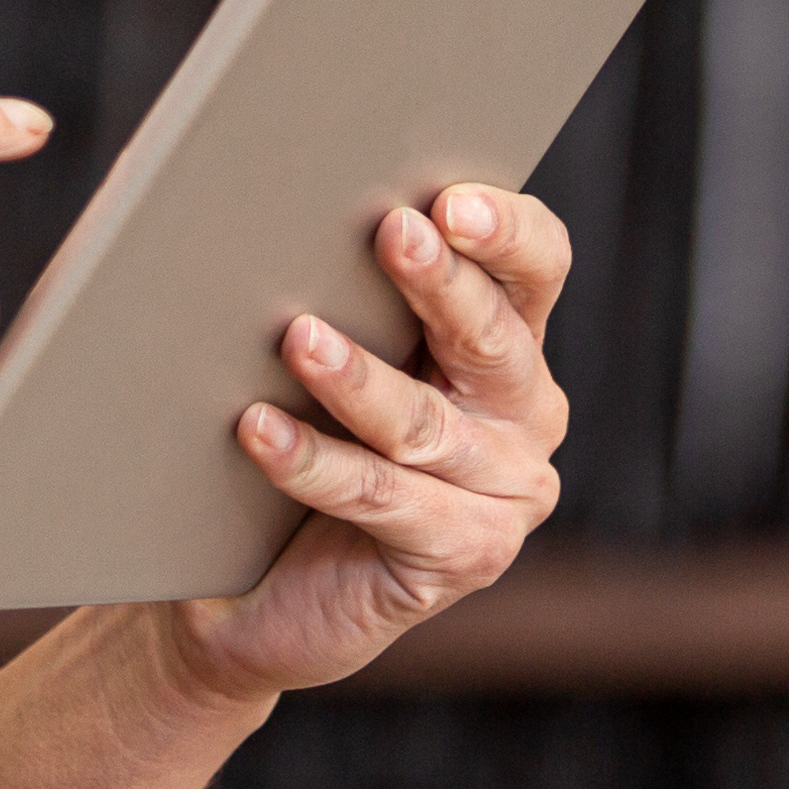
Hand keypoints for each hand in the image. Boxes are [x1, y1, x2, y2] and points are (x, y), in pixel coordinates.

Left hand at [150, 186, 571, 700]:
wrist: (251, 588)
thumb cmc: (296, 442)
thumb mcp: (333, 354)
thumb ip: (343, 290)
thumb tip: (283, 204)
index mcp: (508, 343)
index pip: (536, 267)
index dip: (506, 230)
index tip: (448, 200)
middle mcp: (525, 416)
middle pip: (495, 336)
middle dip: (441, 282)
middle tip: (391, 232)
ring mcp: (505, 495)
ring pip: (426, 423)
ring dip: (358, 377)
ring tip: (298, 337)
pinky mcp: (465, 558)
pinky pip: (383, 498)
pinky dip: (316, 462)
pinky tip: (259, 430)